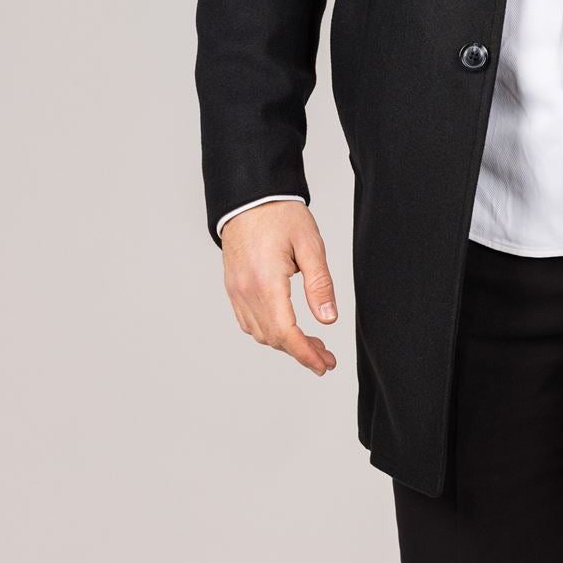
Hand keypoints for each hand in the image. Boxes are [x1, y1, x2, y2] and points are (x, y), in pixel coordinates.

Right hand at [220, 203, 338, 375]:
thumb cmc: (280, 214)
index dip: (306, 354)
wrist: (249, 196)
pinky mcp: (233, 287)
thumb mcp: (310, 244)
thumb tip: (328, 319)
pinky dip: (269, 331)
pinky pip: (248, 321)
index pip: (285, 333)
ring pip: (260, 333)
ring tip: (312, 343)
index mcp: (266, 282)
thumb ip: (320, 284)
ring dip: (285, 344)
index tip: (325, 365)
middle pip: (273, 338)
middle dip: (301, 352)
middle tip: (326, 357)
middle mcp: (246, 292)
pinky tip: (287, 328)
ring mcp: (236, 291)